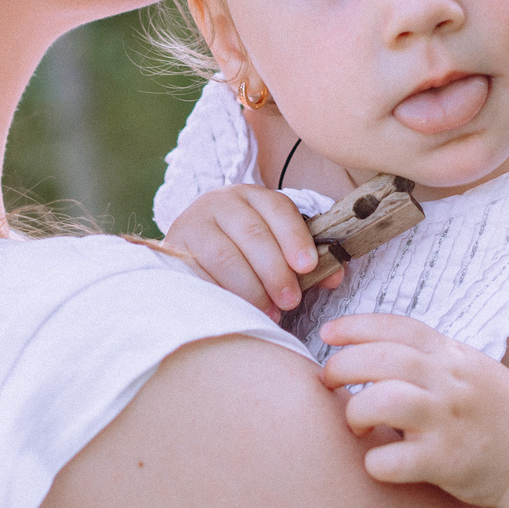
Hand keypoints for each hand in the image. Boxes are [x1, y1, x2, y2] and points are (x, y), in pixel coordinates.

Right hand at [160, 184, 336, 317]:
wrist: (192, 249)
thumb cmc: (245, 251)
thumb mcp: (275, 246)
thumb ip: (305, 261)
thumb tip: (335, 275)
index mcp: (252, 196)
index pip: (277, 209)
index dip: (295, 237)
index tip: (308, 267)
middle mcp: (220, 202)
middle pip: (252, 234)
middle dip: (275, 271)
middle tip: (291, 301)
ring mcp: (193, 223)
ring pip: (224, 255)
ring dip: (251, 288)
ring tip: (270, 312)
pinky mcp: (174, 250)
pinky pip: (198, 274)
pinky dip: (222, 295)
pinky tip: (239, 310)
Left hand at [317, 313, 508, 507]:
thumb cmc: (500, 414)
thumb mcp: (471, 369)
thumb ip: (431, 359)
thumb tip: (375, 351)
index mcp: (453, 355)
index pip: (397, 326)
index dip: (356, 326)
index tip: (328, 333)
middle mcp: (450, 382)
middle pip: (379, 360)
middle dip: (342, 366)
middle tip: (329, 381)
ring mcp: (448, 421)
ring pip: (381, 402)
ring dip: (355, 413)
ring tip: (357, 424)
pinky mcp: (447, 462)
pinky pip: (392, 460)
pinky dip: (375, 462)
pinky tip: (379, 463)